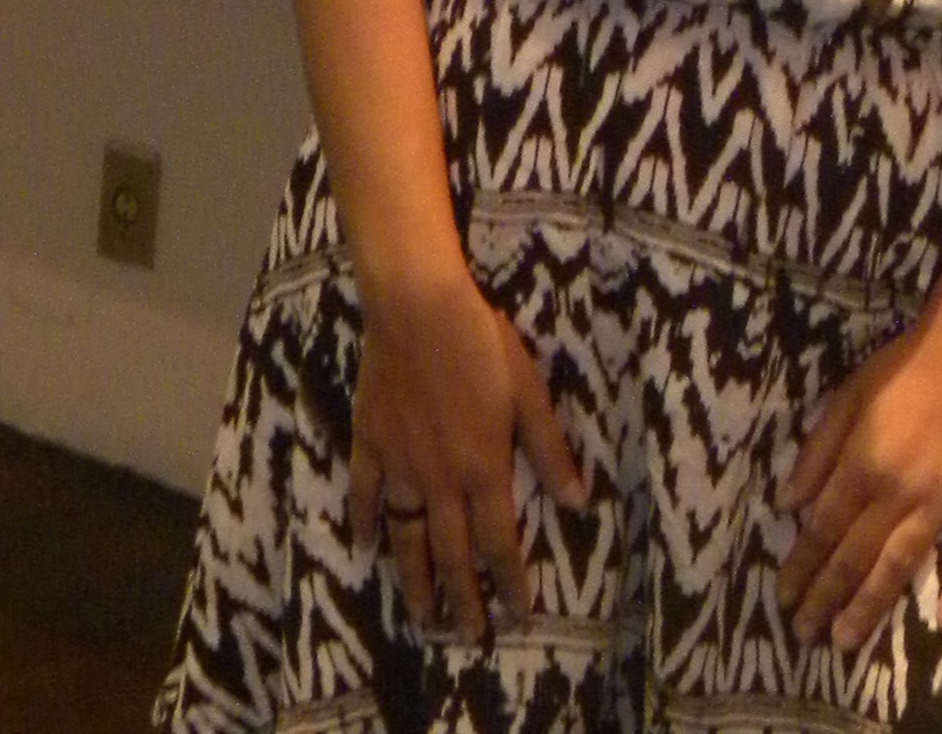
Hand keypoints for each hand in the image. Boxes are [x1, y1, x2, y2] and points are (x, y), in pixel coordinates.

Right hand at [349, 263, 587, 641]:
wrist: (415, 305)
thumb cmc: (480, 341)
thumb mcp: (528, 391)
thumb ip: (548, 449)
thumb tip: (577, 503)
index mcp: (484, 469)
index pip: (500, 542)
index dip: (510, 581)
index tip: (518, 614)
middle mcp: (440, 480)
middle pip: (452, 553)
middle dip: (463, 600)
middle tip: (467, 637)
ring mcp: (399, 464)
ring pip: (407, 537)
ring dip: (416, 581)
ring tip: (422, 617)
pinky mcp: (369, 441)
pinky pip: (364, 493)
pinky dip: (364, 523)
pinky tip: (364, 548)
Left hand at [777, 276, 941, 652]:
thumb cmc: (903, 366)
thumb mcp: (846, 396)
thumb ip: (817, 451)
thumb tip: (788, 504)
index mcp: (861, 463)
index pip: (822, 527)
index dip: (801, 564)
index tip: (784, 596)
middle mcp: (898, 490)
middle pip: (856, 555)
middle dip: (827, 597)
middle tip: (807, 635)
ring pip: (902, 565)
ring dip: (873, 606)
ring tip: (849, 640)